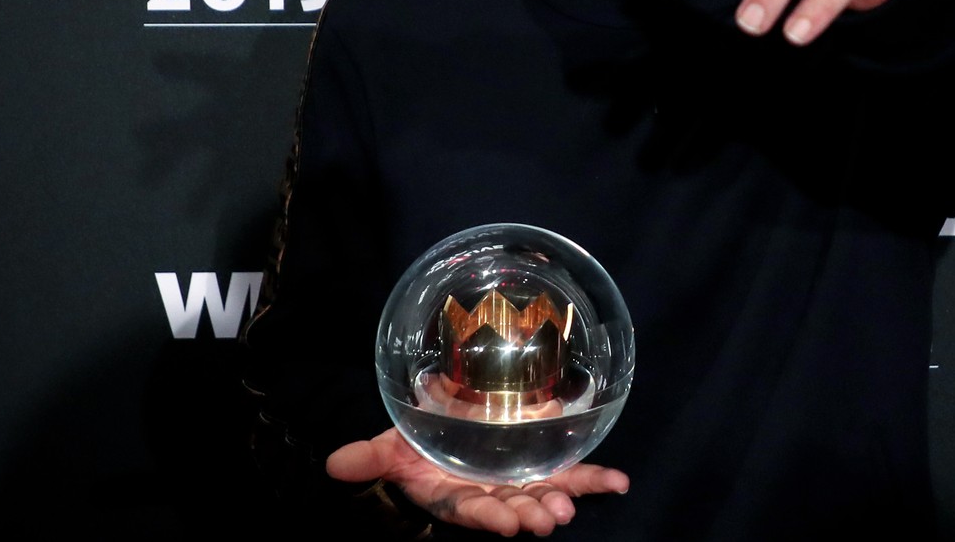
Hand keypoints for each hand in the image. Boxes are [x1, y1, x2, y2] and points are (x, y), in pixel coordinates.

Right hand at [327, 427, 629, 536]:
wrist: (439, 431)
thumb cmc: (413, 445)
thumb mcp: (387, 450)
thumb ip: (367, 459)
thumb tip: (335, 464)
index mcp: (455, 496)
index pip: (472, 510)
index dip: (489, 517)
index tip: (507, 523)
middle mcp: (491, 495)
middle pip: (514, 508)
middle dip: (532, 514)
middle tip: (549, 519)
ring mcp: (519, 482)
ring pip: (543, 495)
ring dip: (561, 500)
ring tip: (573, 508)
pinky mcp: (542, 466)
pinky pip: (573, 474)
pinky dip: (595, 479)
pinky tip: (619, 483)